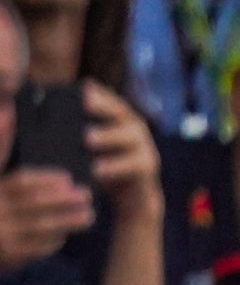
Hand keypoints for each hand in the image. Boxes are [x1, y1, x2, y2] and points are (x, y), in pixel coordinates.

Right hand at [0, 168, 91, 270]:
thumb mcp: (2, 201)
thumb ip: (18, 191)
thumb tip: (63, 183)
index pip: (21, 181)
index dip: (45, 178)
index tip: (68, 178)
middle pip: (34, 202)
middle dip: (63, 198)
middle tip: (86, 195)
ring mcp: (3, 233)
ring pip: (40, 225)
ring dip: (67, 220)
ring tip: (88, 216)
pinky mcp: (10, 254)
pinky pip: (37, 247)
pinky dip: (53, 241)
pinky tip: (64, 236)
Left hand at [84, 82, 159, 218]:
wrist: (133, 196)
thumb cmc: (106, 166)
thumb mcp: (93, 146)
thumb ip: (79, 131)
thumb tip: (46, 121)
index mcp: (120, 116)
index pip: (109, 97)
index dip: (96, 92)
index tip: (80, 87)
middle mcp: (134, 127)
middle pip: (120, 111)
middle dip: (103, 106)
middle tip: (84, 103)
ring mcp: (145, 145)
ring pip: (127, 136)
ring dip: (107, 136)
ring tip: (86, 138)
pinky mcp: (148, 166)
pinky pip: (131, 164)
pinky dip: (113, 166)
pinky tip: (96, 169)